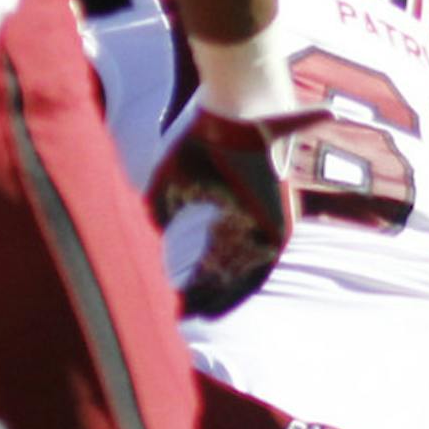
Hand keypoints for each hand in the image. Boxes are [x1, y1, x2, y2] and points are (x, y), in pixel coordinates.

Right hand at [148, 105, 329, 316]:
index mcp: (236, 208)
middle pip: (235, 267)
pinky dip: (239, 288)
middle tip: (186, 316)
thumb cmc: (204, 139)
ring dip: (222, 297)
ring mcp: (272, 221)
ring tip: (195, 316)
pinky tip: (214, 305)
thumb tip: (146, 243)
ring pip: (250, 272)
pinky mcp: (282, 223)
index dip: (200, 279)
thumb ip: (161, 213)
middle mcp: (256, 218)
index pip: (219, 254)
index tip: (182, 301)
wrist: (238, 111)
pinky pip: (263, 266)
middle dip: (210, 294)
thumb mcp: (172, 182)